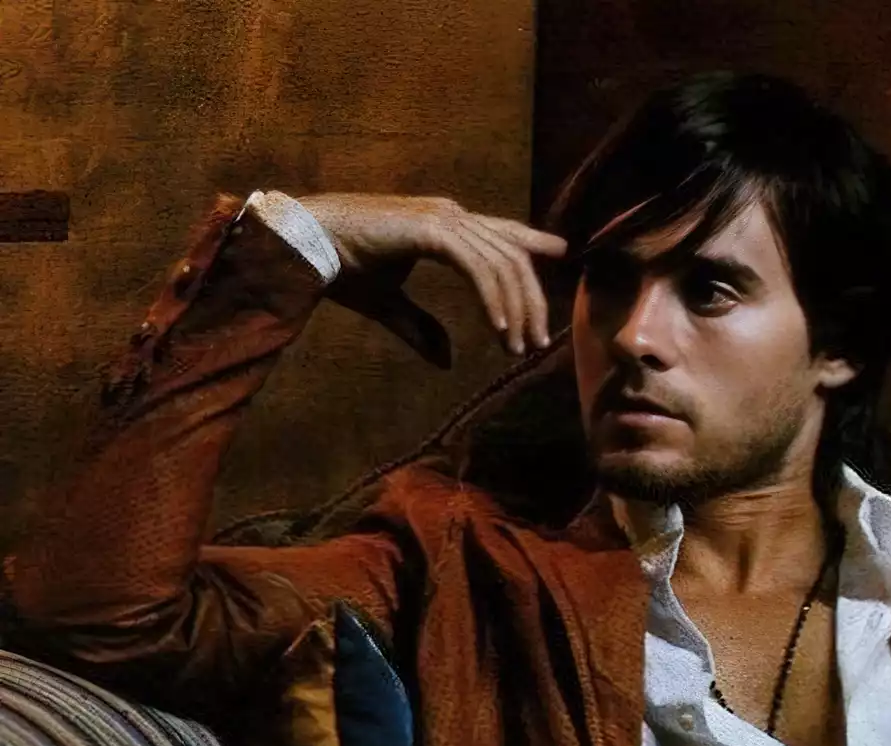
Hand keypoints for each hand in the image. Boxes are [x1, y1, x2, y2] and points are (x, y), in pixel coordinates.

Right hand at [294, 192, 567, 359]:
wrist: (303, 244)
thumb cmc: (339, 268)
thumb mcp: (388, 304)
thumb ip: (420, 327)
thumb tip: (446, 359)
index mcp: (442, 223)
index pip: (500, 233)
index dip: (531, 240)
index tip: (561, 251)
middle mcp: (449, 214)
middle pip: (511, 255)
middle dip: (532, 299)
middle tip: (539, 341)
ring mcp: (441, 218)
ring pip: (501, 263)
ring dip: (516, 308)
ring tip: (519, 347)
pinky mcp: (429, 229)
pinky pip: (478, 266)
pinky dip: (493, 299)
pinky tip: (499, 328)